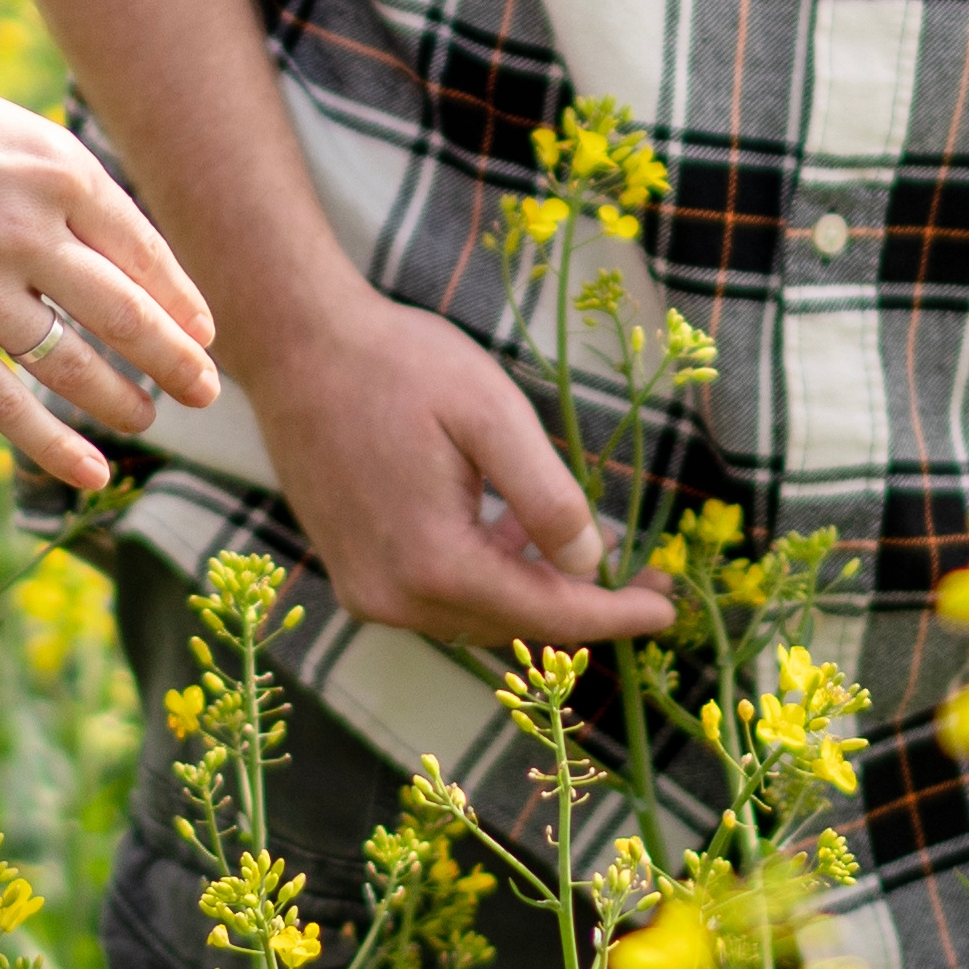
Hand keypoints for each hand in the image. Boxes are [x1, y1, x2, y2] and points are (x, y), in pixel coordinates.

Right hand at [0, 79, 222, 494]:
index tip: (205, 332)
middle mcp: (28, 232)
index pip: (143, 250)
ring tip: (148, 419)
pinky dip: (53, 444)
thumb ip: (67, 190)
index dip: (181, 298)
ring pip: (71, 362)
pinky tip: (93, 474)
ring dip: (120, 398)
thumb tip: (130, 261)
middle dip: (174, 358)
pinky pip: (4, 402)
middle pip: (124, 312)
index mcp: (59, 172)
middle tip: (205, 388)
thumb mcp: (12, 134)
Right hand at [230, 291, 674, 650]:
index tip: (672, 607)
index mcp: (435, 564)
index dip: (617, 614)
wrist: (297, 345)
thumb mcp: (493, 415)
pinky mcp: (352, 573)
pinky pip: (439, 596)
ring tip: (579, 538)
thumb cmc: (398, 365)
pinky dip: (486, 574)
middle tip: (645, 570)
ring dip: (532, 585)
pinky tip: (509, 528)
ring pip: (477, 613)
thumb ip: (547, 498)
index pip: (548, 614)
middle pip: (514, 623)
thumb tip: (591, 563)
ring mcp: (366, 592)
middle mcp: (395, 599)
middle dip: (583, 600)